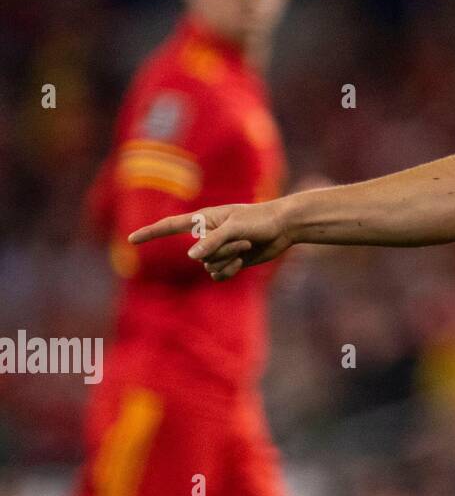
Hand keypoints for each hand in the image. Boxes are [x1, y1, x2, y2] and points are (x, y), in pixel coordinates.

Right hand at [127, 199, 293, 280]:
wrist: (283, 228)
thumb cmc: (259, 220)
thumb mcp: (235, 228)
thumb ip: (213, 241)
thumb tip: (191, 257)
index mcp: (204, 220)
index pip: (170, 227)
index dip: (150, 233)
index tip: (130, 239)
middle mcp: (207, 235)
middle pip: (199, 256)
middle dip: (222, 251)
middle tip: (243, 238)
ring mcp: (217, 250)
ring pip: (208, 267)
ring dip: (229, 260)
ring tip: (246, 245)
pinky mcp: (229, 262)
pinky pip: (217, 276)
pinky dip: (229, 272)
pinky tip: (243, 262)